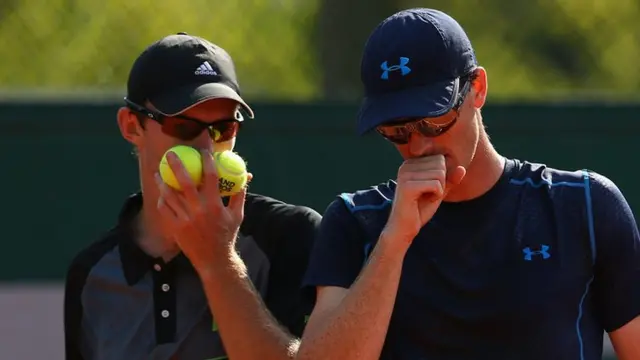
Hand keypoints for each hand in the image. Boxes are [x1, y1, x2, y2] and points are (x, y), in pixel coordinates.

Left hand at [155, 149, 251, 270]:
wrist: (214, 260)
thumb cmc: (227, 235)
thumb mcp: (237, 215)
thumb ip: (239, 194)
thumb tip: (246, 176)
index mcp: (215, 205)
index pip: (211, 177)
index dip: (207, 162)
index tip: (203, 151)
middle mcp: (199, 210)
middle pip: (184, 182)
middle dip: (176, 166)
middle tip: (171, 154)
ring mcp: (185, 220)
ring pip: (170, 195)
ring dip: (163, 182)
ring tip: (159, 172)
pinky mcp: (176, 228)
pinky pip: (165, 210)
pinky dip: (162, 200)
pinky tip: (161, 193)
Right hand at [383, 155, 465, 245]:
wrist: (404, 228)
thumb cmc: (419, 209)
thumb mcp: (438, 191)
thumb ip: (450, 179)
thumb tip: (462, 168)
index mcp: (411, 163)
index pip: (440, 159)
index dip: (442, 177)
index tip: (428, 189)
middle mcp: (406, 165)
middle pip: (440, 164)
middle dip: (441, 182)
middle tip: (428, 195)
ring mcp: (405, 175)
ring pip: (440, 174)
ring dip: (439, 190)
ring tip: (425, 198)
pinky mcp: (408, 186)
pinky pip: (436, 185)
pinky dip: (436, 196)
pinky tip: (425, 201)